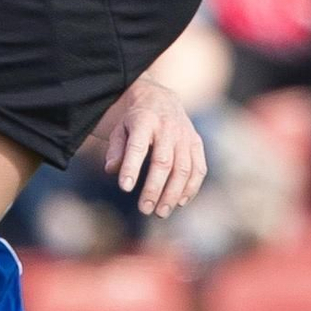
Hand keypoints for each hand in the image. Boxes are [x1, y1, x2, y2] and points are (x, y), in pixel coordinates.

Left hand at [98, 75, 207, 218]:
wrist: (160, 98)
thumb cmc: (135, 121)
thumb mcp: (120, 128)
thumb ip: (115, 149)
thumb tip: (111, 170)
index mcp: (144, 120)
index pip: (137, 146)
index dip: (131, 167)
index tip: (125, 188)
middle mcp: (167, 127)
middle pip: (163, 162)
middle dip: (154, 188)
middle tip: (144, 210)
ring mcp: (185, 135)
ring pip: (183, 169)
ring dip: (173, 194)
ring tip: (161, 212)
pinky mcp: (196, 143)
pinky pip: (198, 168)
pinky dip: (191, 188)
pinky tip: (180, 202)